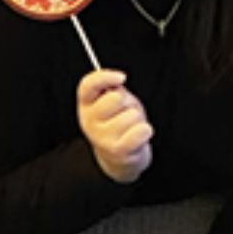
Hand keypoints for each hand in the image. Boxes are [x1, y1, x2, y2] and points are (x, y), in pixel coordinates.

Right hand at [76, 68, 153, 183]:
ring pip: (132, 115)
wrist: (119, 157)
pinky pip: (140, 131)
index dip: (104, 77)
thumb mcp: (114, 101)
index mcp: (87, 105)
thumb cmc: (118, 122)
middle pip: (115, 98)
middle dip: (128, 102)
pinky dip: (145, 131)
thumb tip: (117, 79)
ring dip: (138, 119)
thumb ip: (113, 89)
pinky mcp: (117, 150)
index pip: (88, 85)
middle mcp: (89, 121)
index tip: (121, 77)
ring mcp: (102, 137)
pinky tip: (139, 135)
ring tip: (131, 127)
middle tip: (126, 112)